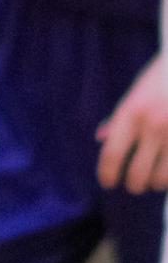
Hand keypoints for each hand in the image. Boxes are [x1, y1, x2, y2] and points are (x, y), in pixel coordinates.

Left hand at [97, 54, 167, 191]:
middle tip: (135, 185)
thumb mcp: (138, 91)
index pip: (111, 155)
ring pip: (161, 179)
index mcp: (132, 112)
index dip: (106, 174)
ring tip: (156, 179)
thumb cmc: (164, 76)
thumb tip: (102, 137)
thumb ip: (120, 117)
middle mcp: (153, 125)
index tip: (108, 182)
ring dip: (156, 183)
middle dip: (134, 185)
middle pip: (136, 175)